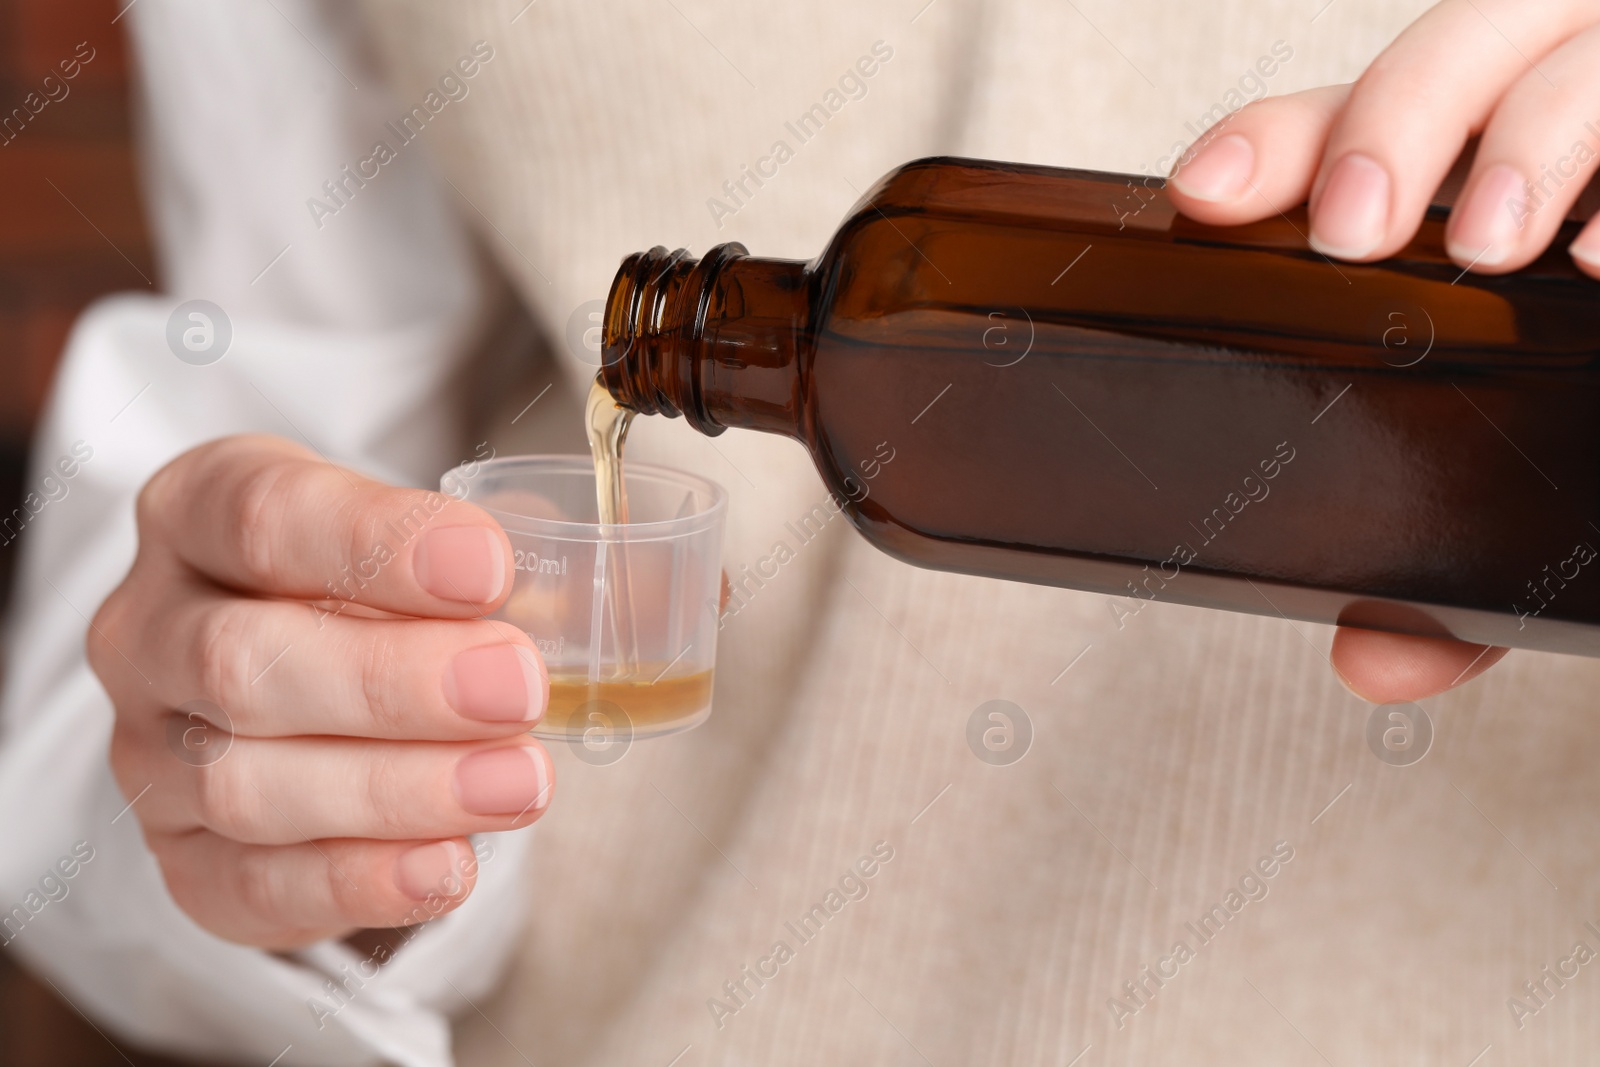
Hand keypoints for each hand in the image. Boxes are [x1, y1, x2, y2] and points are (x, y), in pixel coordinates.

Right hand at [89, 435, 551, 948]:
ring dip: (396, 788)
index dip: (377, 542)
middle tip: (517, 687)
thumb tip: (650, 587)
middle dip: (393, 680)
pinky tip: (449, 865)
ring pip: (244, 782)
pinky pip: (249, 884)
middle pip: (242, 658)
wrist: (312, 679)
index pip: (263, 514)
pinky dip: (356, 881)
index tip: (491, 569)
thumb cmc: (378, 591)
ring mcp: (149, 752)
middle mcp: (149, 629)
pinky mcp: (180, 858)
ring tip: (520, 781)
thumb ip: (518, 558)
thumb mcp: (429, 540)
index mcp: (198, 510)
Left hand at [1167, 0, 1599, 700]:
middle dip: (1391, 128)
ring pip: (1566, 51)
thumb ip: (1450, 547)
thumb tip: (1375, 661)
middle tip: (1353, 229)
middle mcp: (1539, 108)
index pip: (1330, 124)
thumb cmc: (1585, 398)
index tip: (1204, 200)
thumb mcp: (1518, 469)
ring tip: (1497, 239)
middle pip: (1448, 52)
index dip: (1266, 147)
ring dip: (1526, 138)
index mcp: (1450, 170)